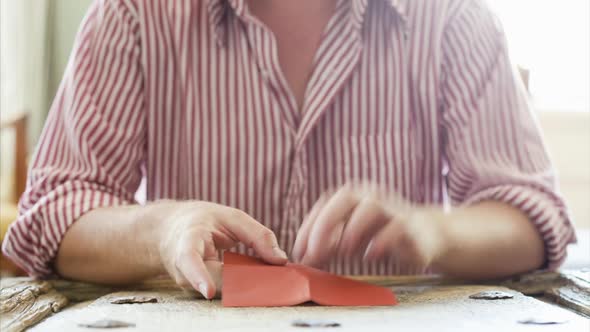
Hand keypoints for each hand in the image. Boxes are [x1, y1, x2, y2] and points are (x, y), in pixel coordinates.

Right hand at [155, 201, 287, 297]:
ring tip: (264, 275)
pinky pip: (225, 292)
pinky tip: (254, 277)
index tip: (208, 292)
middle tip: (272, 279)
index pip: (189, 260)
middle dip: (245, 283)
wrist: (169, 230)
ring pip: (223, 291)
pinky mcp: (199, 292)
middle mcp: (184, 269)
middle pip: (216, 282)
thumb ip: (258, 235)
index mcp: (188, 241)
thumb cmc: (201, 221)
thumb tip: (280, 260)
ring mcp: (190, 284)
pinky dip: (243, 287)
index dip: (199, 277)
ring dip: (247, 285)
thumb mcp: (231, 217)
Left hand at [292, 184, 447, 272]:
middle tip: (313, 252)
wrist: (424, 234)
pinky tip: (370, 255)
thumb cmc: (379, 234)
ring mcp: (391, 208)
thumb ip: (327, 244)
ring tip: (343, 250)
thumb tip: (302, 256)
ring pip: (371, 207)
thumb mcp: (349, 238)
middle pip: (345, 198)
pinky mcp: (409, 225)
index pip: (324, 205)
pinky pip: (396, 227)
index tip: (298, 251)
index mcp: (352, 196)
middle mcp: (370, 196)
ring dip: (353, 228)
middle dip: (325, 224)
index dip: (308, 227)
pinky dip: (381, 241)